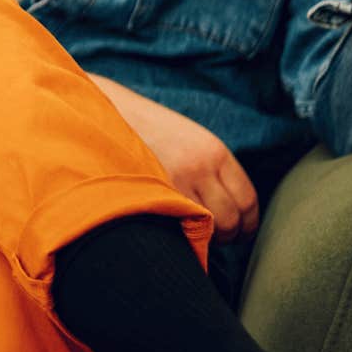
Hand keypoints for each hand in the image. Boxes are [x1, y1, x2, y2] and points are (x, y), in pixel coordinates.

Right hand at [92, 76, 257, 241]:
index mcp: (214, 152)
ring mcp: (175, 182)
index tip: (239, 233)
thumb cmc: (146, 130)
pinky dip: (179, 235)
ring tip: (191, 234)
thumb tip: (229, 208)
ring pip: (206, 228)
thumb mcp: (188, 139)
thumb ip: (210, 168)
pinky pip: (177, 227)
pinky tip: (171, 229)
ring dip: (203, 238)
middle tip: (213, 238)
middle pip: (230, 219)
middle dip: (226, 236)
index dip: (246, 224)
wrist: (105, 113)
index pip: (247, 200)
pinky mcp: (151, 193)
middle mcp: (200, 167)